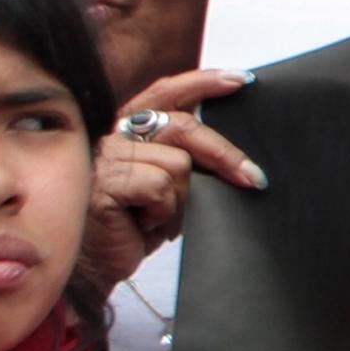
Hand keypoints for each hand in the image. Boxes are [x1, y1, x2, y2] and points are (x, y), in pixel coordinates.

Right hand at [84, 69, 262, 289]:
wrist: (95, 270)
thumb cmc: (131, 229)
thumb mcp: (165, 188)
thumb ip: (185, 159)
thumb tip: (234, 156)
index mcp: (128, 130)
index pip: (165, 93)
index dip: (203, 83)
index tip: (241, 80)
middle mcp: (113, 136)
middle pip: (183, 127)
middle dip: (224, 155)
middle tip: (254, 178)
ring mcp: (105, 156)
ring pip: (178, 164)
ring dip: (180, 200)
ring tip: (154, 218)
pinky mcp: (104, 182)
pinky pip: (159, 187)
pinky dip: (163, 212)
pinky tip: (140, 225)